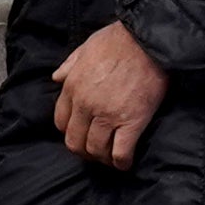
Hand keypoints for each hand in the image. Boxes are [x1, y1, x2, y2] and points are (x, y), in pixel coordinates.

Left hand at [51, 21, 167, 170]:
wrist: (148, 41)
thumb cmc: (118, 40)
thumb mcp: (84, 48)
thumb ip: (69, 65)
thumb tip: (57, 77)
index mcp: (72, 88)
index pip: (61, 121)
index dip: (70, 131)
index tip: (80, 133)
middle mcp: (86, 105)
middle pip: (75, 140)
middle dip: (83, 150)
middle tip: (94, 152)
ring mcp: (108, 115)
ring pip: (95, 149)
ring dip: (101, 158)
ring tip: (110, 158)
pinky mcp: (132, 122)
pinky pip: (120, 151)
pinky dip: (121, 162)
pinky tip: (124, 163)